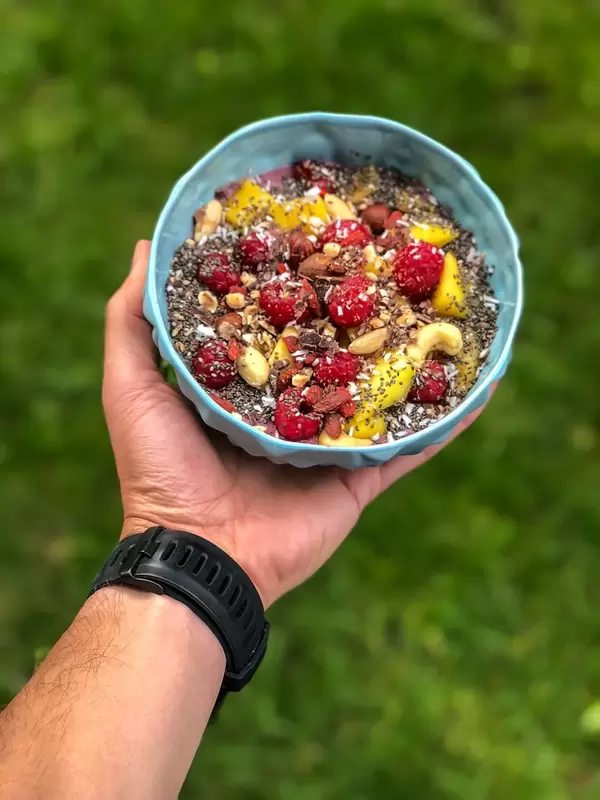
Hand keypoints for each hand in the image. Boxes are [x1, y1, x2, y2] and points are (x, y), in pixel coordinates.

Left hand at [103, 241, 487, 607]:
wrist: (198, 554)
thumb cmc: (159, 468)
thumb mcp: (132, 384)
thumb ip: (134, 320)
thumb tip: (146, 246)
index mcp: (240, 387)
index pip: (276, 324)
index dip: (297, 286)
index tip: (319, 238)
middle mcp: (289, 411)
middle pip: (334, 355)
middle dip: (362, 316)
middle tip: (395, 266)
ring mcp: (328, 445)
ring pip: (378, 395)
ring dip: (413, 361)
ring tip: (449, 314)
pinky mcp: (358, 478)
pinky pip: (411, 447)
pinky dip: (447, 421)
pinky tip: (480, 386)